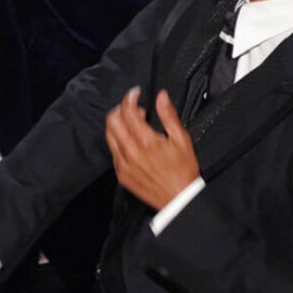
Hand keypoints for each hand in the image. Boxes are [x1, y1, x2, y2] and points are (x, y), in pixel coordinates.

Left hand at [105, 87, 199, 209]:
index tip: (136, 94)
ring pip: (109, 135)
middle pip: (112, 120)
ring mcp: (123, 164)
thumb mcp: (181, 139)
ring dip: (117, 124)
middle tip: (133, 108)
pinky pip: (112, 152)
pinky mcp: (121, 174)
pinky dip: (118, 141)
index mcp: (146, 141)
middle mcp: (131, 152)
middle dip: (121, 108)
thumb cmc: (183, 172)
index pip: (128, 111)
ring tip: (132, 124)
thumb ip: (168, 115)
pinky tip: (131, 142)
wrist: (178, 199)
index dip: (130, 97)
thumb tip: (161, 97)